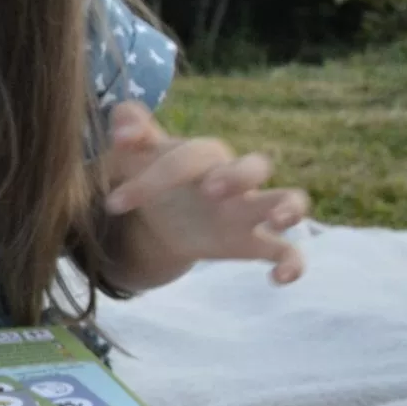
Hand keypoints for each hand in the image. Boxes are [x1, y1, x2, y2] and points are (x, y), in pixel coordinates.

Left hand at [102, 102, 310, 284]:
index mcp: (203, 154)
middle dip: (238, 175)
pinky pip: (287, 250)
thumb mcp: (135, 156)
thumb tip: (122, 128)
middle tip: (209, 190)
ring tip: (278, 219)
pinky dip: (293, 263)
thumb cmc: (153, 178)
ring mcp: (248, 210)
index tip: (113, 204)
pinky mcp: (255, 242)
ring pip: (288, 199)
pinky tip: (280, 278)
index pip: (188, 157)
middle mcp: (233, 178)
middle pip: (256, 165)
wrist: (161, 219)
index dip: (152, 178)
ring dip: (288, 207)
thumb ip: (128, 130)